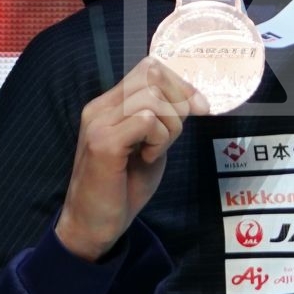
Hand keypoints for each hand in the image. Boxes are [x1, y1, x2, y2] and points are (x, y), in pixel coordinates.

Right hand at [55, 57, 207, 262]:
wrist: (93, 225)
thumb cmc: (122, 188)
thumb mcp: (149, 146)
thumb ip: (162, 121)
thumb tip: (191, 100)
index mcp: (109, 105)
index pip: (149, 68)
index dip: (180, 84)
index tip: (201, 106)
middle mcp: (100, 107)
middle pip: (153, 76)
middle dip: (179, 102)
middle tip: (176, 134)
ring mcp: (99, 123)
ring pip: (153, 98)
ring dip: (169, 126)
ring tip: (155, 151)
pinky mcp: (103, 143)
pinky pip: (147, 120)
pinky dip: (159, 139)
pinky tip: (147, 158)